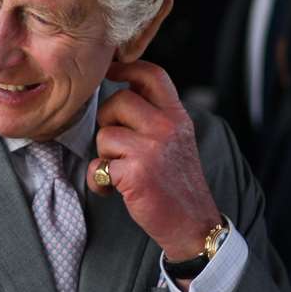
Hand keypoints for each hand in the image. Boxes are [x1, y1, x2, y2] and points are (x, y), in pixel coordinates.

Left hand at [91, 60, 220, 261]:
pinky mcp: (136, 172)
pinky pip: (98, 165)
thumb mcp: (176, 140)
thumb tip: (119, 91)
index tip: (110, 70)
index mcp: (177, 117)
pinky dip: (99, 180)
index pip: (153, 75)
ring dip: (105, 155)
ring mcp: (152, 149)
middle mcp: (167, 127)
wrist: (192, 224)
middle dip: (108, 122)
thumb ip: (154, 116)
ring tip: (122, 170)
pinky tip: (114, 189)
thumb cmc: (176, 182)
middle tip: (119, 147)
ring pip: (105, 134)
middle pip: (118, 100)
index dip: (127, 68)